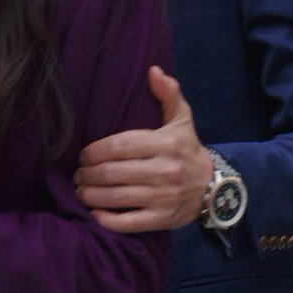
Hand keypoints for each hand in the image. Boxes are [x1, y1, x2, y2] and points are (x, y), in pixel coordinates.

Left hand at [74, 66, 215, 232]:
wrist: (213, 188)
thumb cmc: (187, 150)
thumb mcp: (182, 120)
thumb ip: (168, 94)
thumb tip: (153, 71)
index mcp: (165, 144)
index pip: (120, 145)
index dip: (95, 150)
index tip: (82, 154)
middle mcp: (165, 171)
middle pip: (113, 172)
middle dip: (88, 174)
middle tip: (78, 174)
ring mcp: (163, 197)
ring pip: (116, 197)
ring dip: (91, 195)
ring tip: (81, 190)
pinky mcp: (162, 219)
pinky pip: (128, 222)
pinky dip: (107, 220)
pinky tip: (94, 213)